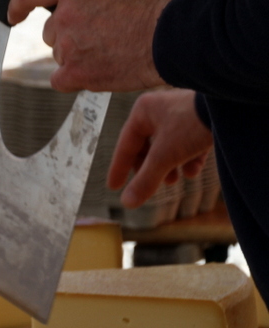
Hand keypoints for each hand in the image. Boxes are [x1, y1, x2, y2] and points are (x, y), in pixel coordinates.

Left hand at [7, 0, 169, 91]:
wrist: (173, 35)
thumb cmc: (156, 7)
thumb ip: (93, 1)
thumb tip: (84, 8)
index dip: (20, 6)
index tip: (15, 15)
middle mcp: (66, 13)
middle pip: (53, 31)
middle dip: (69, 35)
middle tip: (99, 37)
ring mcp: (67, 42)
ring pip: (60, 54)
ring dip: (77, 55)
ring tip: (109, 51)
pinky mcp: (72, 70)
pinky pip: (60, 79)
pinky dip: (74, 78)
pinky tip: (98, 71)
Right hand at [107, 89, 212, 207]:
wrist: (232, 107)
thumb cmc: (192, 124)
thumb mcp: (164, 157)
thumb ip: (144, 181)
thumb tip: (127, 203)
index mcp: (143, 112)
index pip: (125, 146)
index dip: (119, 169)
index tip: (114, 186)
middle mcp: (159, 109)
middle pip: (147, 147)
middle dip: (150, 169)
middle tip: (149, 186)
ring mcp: (181, 113)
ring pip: (167, 147)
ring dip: (169, 167)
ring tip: (173, 181)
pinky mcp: (200, 118)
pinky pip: (187, 142)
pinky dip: (187, 159)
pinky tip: (193, 171)